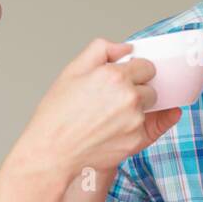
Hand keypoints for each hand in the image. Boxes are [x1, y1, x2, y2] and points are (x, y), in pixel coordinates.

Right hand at [19, 39, 179, 182]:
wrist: (52, 153)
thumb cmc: (57, 115)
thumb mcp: (72, 71)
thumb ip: (101, 50)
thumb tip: (125, 48)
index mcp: (115, 76)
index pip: (147, 66)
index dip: (135, 72)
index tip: (125, 79)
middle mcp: (129, 97)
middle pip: (150, 88)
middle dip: (137, 90)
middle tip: (113, 100)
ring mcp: (135, 121)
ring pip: (150, 108)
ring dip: (138, 110)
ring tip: (111, 117)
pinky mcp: (137, 141)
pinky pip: (149, 129)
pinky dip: (137, 128)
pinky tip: (117, 130)